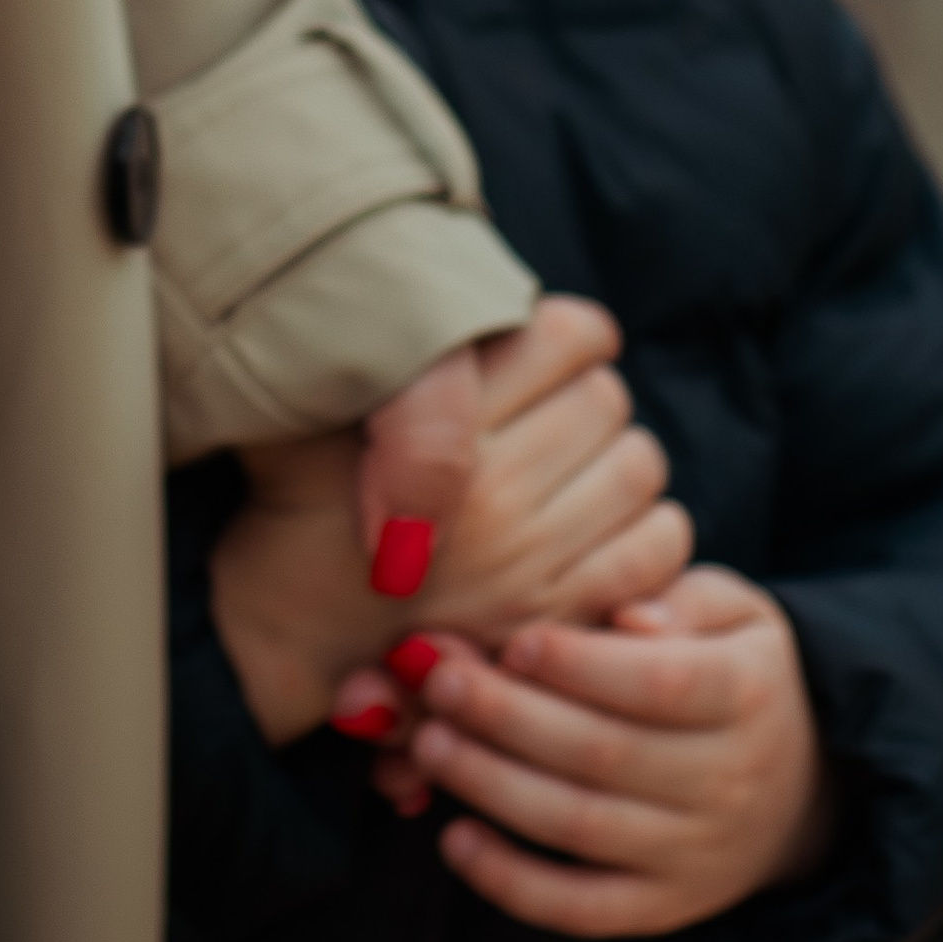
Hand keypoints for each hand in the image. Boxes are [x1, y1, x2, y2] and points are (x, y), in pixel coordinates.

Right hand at [210, 299, 690, 743]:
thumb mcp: (308, 414)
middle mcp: (493, 493)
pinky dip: (646, 529)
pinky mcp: (559, 619)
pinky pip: (655, 548)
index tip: (545, 351)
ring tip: (573, 470)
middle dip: (587, 398)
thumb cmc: (296, 514)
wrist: (287, 643)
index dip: (567, 334)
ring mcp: (531, 563)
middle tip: (550, 414)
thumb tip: (434, 298)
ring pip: (639, 469)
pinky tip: (602, 526)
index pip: (568, 336)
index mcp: (442, 426)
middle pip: (606, 401)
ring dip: (617, 461)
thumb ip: (370, 362)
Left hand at [389, 562, 835, 936]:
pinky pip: (583, 908)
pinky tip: (456, 840)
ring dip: (494, 788)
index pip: (660, 683)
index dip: (579, 664)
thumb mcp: (733, 614)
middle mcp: (729, 780)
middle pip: (606, 754)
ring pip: (582, 827)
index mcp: (747, 693)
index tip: (513, 640)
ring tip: (429, 745)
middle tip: (438, 682)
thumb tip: (629, 614)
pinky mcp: (663, 906)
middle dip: (509, 718)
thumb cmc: (731, 670)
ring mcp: (696, 853)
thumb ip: (681, 598)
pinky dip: (514, 884)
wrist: (798, 789)